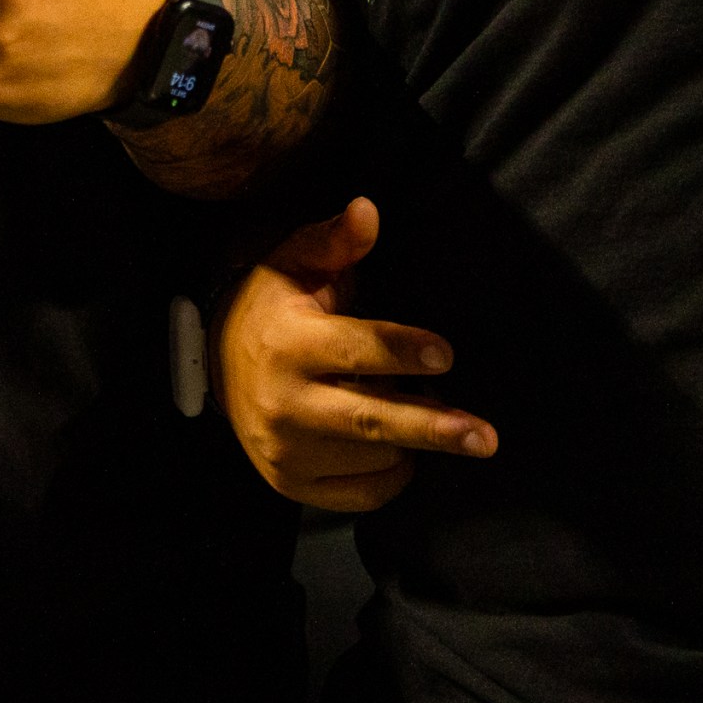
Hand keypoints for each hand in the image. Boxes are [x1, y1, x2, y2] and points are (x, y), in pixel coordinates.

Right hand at [218, 198, 493, 511]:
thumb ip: (336, 241)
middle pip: (371, 419)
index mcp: (287, 344)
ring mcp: (286, 452)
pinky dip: (391, 474)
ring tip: (420, 409)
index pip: (353, 350)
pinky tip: (394, 447)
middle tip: (485, 437)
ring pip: (374, 457)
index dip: (401, 351)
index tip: (446, 355)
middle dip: (433, 428)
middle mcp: (283, 403)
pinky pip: (363, 493)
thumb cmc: (274, 307)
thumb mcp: (296, 263)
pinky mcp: (292, 485)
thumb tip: (368, 209)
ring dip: (411, 439)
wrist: (217, 366)